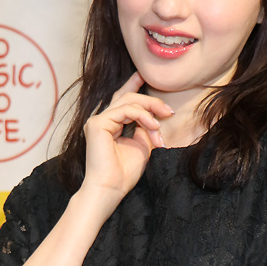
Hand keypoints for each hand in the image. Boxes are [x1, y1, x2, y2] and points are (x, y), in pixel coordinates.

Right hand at [81, 72, 173, 203]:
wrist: (110, 189)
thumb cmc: (123, 174)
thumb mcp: (141, 146)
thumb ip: (145, 129)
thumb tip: (153, 118)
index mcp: (110, 125)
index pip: (122, 100)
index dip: (132, 86)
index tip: (143, 76)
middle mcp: (102, 120)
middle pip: (127, 98)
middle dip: (151, 101)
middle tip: (169, 111)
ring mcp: (98, 121)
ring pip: (128, 101)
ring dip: (150, 110)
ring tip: (162, 124)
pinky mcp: (97, 124)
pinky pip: (125, 110)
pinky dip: (142, 116)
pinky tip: (153, 126)